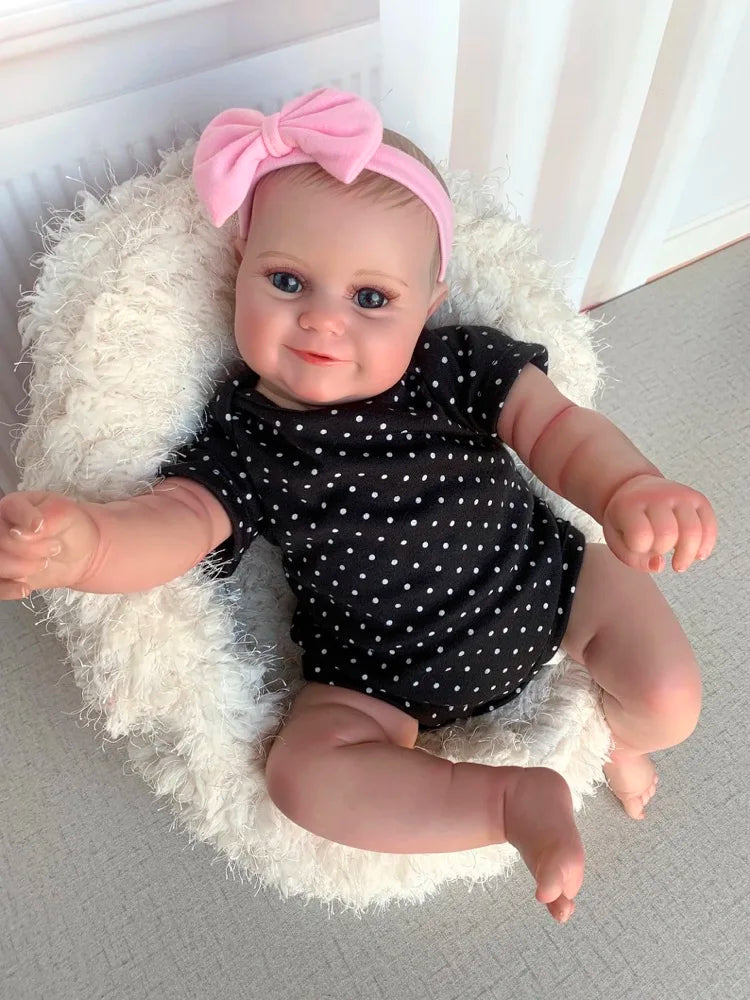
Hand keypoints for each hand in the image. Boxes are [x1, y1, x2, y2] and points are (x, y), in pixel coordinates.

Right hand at [0, 491, 100, 598]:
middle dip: (27, 548)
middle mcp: (0, 527)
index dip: (25, 520)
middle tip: (54, 548)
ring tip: (44, 563)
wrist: (79, 553)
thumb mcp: (65, 515)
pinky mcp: (3, 574)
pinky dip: (7, 589)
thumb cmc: (70, 527)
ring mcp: (0, 552)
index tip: (41, 527)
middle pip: (0, 540)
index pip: (10, 510)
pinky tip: (26, 588)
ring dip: (18, 568)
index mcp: (12, 506)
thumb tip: (19, 533)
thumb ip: (45, 518)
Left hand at [602, 474, 716, 573]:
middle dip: (662, 551)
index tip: (638, 547)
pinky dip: (706, 546)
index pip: (640, 535)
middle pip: (667, 534)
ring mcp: (680, 495)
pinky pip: (709, 526)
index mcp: (630, 504)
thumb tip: (660, 565)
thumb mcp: (617, 539)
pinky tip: (697, 555)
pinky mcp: (698, 498)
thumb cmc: (626, 521)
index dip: (640, 549)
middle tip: (658, 553)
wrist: (637, 489)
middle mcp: (657, 495)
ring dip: (687, 555)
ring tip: (678, 564)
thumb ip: (633, 559)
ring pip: (692, 531)